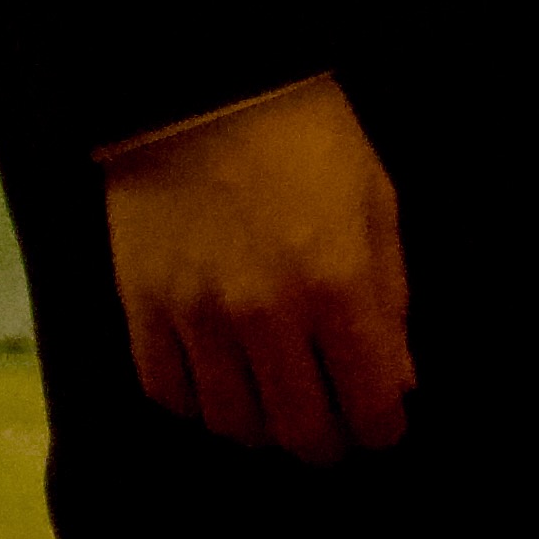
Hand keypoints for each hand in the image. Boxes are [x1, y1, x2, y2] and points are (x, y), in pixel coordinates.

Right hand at [100, 78, 413, 463]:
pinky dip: (199, 404)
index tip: (386, 428)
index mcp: (339, 284)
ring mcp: (196, 318)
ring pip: (230, 424)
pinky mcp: (140, 310)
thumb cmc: (311, 142)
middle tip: (336, 433)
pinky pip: (167, 394)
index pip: (370, 401)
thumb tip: (398, 380)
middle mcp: (266, 315)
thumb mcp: (379, 207)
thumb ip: (389, 298)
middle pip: (297, 431)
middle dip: (326, 444)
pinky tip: (223, 385)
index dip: (383, 429)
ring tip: (281, 409)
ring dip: (262, 429)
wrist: (208, 94)